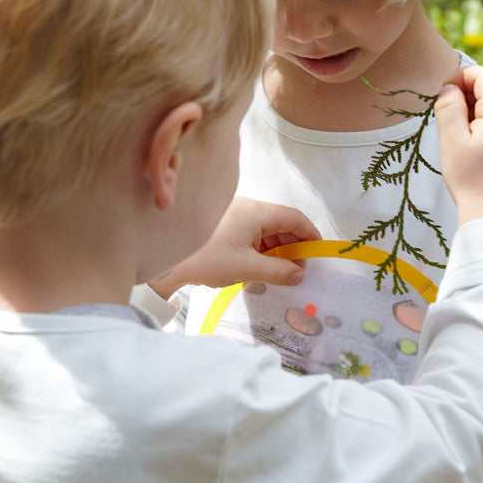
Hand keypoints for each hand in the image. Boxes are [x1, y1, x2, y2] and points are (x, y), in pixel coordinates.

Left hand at [150, 198, 320, 296]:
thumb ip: (278, 271)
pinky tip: (260, 267)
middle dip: (294, 245)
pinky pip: (251, 234)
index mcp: (256, 211)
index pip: (295, 218)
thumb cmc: (206, 258)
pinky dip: (261, 249)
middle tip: (299, 270)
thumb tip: (299, 274)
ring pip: (266, 230)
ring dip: (277, 249)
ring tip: (281, 272)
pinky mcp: (223, 226)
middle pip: (281, 223)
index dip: (311, 235)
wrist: (164, 258)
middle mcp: (247, 208)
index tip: (319, 253)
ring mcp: (234, 215)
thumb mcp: (246, 268)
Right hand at [433, 66, 482, 229]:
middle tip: (448, 108)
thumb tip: (449, 88)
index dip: (462, 75)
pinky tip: (471, 136)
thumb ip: (449, 108)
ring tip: (458, 125)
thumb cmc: (470, 179)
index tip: (443, 91)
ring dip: (477, 102)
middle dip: (469, 88)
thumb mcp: (451, 140)